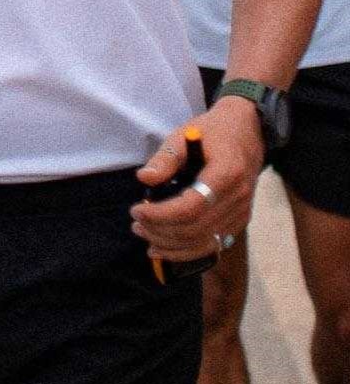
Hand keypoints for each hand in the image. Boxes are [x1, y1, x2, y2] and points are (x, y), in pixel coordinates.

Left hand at [131, 97, 262, 263]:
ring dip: (171, 245)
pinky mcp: (239, 221)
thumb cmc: (212, 132)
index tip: (136, 210)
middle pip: (196, 229)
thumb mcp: (184, 134)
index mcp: (226, 174)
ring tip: (144, 235)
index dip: (161, 214)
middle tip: (136, 223)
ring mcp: (241, 213)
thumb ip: (166, 158)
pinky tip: (165, 248)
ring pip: (205, 242)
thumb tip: (144, 178)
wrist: (247, 133)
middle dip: (161, 231)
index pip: (191, 207)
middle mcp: (238, 199)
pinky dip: (188, 251)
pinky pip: (214, 245)